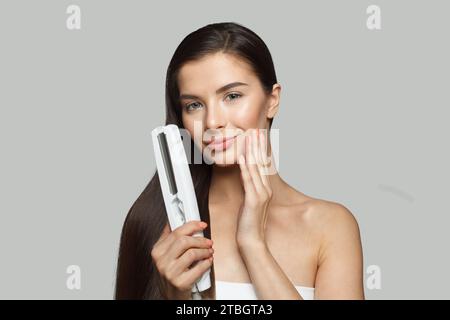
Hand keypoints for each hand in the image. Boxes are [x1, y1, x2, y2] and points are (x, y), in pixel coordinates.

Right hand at [151, 221, 213, 298]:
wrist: (171, 295)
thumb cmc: (171, 272)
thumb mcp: (165, 254)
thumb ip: (169, 237)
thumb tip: (175, 219)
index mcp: (157, 251)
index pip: (176, 232)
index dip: (191, 226)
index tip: (202, 224)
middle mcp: (161, 261)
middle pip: (184, 241)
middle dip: (200, 240)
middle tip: (208, 242)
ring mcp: (170, 273)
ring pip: (192, 253)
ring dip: (205, 251)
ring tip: (209, 252)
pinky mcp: (180, 283)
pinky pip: (198, 268)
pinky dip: (206, 263)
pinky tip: (208, 261)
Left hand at [236, 128, 272, 247]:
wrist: (252, 240)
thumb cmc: (248, 224)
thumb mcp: (249, 203)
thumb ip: (249, 190)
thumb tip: (245, 179)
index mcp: (265, 189)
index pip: (262, 165)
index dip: (260, 150)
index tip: (257, 137)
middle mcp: (265, 189)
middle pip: (261, 163)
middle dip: (257, 145)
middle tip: (255, 130)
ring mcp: (261, 194)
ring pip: (255, 168)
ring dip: (251, 151)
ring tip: (248, 137)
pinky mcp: (253, 200)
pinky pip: (248, 180)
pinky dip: (245, 167)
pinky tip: (242, 156)